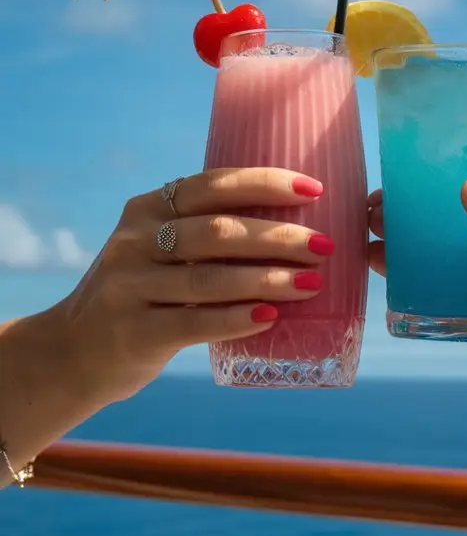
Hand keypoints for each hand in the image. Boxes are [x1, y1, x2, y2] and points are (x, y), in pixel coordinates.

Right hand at [58, 167, 332, 411]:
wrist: (73, 352)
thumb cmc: (142, 294)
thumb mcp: (157, 249)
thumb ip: (204, 232)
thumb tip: (296, 223)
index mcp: (146, 208)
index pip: (212, 184)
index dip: (265, 183)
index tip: (315, 189)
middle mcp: (134, 241)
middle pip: (218, 230)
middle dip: (279, 235)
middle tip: (324, 246)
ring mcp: (129, 287)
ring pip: (211, 278)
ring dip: (269, 278)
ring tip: (312, 283)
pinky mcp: (133, 332)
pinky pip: (194, 322)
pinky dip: (237, 318)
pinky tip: (272, 317)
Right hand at [368, 173, 466, 424]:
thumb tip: (465, 190)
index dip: (445, 166)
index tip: (403, 164)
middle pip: (453, 209)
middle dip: (412, 206)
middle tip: (373, 207)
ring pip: (442, 248)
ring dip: (406, 240)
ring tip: (367, 234)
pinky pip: (442, 289)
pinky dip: (413, 279)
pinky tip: (380, 269)